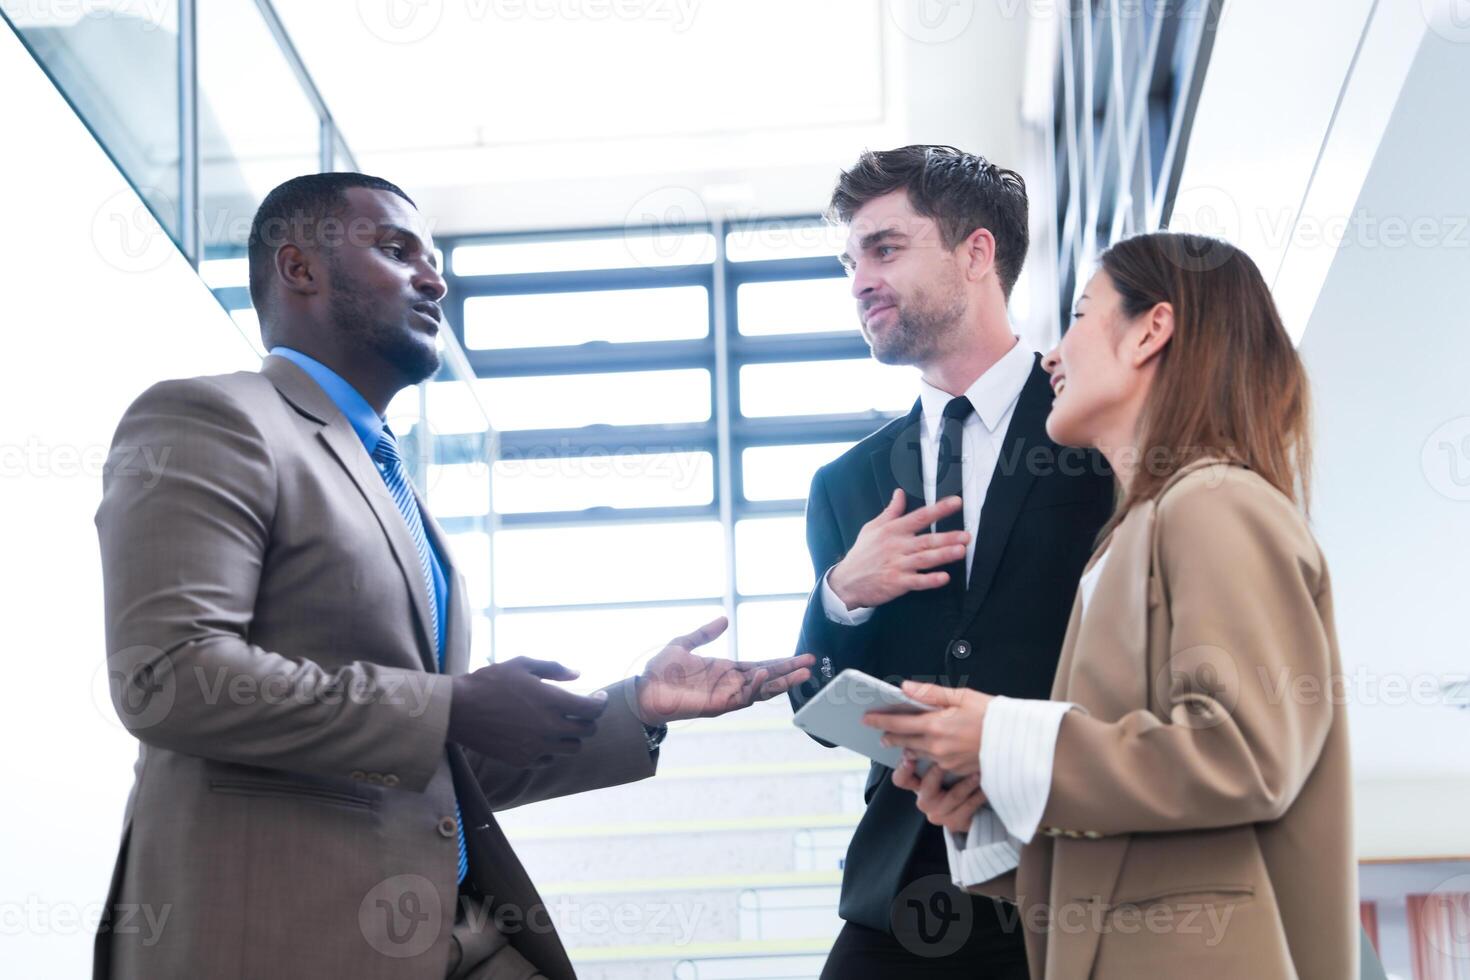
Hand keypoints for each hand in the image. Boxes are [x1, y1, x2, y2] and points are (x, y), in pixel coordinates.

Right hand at [447, 657, 608, 767]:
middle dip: (588, 719)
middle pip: (587, 731)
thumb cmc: (490, 681)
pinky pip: (549, 759)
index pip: (593, 710)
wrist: (458, 710)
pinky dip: (552, 749)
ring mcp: (536, 747)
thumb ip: (554, 669)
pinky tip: (542, 736)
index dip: (601, 703)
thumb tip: (577, 675)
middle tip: (580, 710)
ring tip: (562, 724)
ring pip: (572, 749)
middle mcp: (549, 728)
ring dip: (573, 736)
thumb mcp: (522, 664)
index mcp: (552, 702)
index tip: (599, 697)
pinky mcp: (523, 760)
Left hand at [634, 616, 815, 725]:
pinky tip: (765, 673)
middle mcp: (730, 684)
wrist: (642, 691)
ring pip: (761, 690)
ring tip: (802, 672)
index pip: (761, 665)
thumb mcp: (684, 644)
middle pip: (768, 678)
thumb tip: (724, 619)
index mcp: (726, 670)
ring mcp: (726, 696)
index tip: (802, 657)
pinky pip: (742, 697)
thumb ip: (705, 633)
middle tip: (811, 663)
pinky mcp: (717, 705)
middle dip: (790, 671)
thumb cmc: (659, 671)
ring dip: (781, 681)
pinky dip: (755, 686)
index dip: (782, 662)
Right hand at [826, 490, 968, 609]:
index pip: (919, 516)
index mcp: (892, 531)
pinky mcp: (897, 583)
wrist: (846, 582)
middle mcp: (897, 546)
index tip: (956, 502)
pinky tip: (943, 578)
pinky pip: (917, 581)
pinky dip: (930, 580)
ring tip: (960, 551)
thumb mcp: (871, 528)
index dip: (939, 509)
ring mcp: (897, 565)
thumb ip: (890, 512)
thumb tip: (899, 494)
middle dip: (947, 537)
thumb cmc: (861, 555)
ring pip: (924, 559)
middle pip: (926, 539)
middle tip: (966, 534)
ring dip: (943, 555)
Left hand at [862, 680, 993, 774]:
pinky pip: (933, 763)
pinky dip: (926, 754)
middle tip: (880, 732)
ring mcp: (945, 761)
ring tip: (901, 740)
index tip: (866, 718)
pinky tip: (926, 749)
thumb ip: (930, 693)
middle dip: (890, 736)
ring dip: (907, 746)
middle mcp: (936, 746)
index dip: (880, 720)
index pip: (899, 723)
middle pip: (904, 741)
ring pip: (917, 753)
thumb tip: (905, 688)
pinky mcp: (955, 771)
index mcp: (936, 725)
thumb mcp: (962, 696)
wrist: (1018, 741)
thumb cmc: (992, 715)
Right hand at [892, 752, 986, 832]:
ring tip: (977, 772)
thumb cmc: (954, 783)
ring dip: (967, 783)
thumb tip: (931, 732)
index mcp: (917, 786)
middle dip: (939, 773)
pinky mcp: (954, 823)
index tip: (909, 757)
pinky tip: (985, 786)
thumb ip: (933, 755)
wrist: (970, 812)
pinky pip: (968, 807)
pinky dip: (978, 795)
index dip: (903, 769)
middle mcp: (925, 801)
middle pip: (927, 787)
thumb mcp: (941, 769)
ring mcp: (938, 814)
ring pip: (953, 796)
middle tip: (949, 761)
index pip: (901, 779)